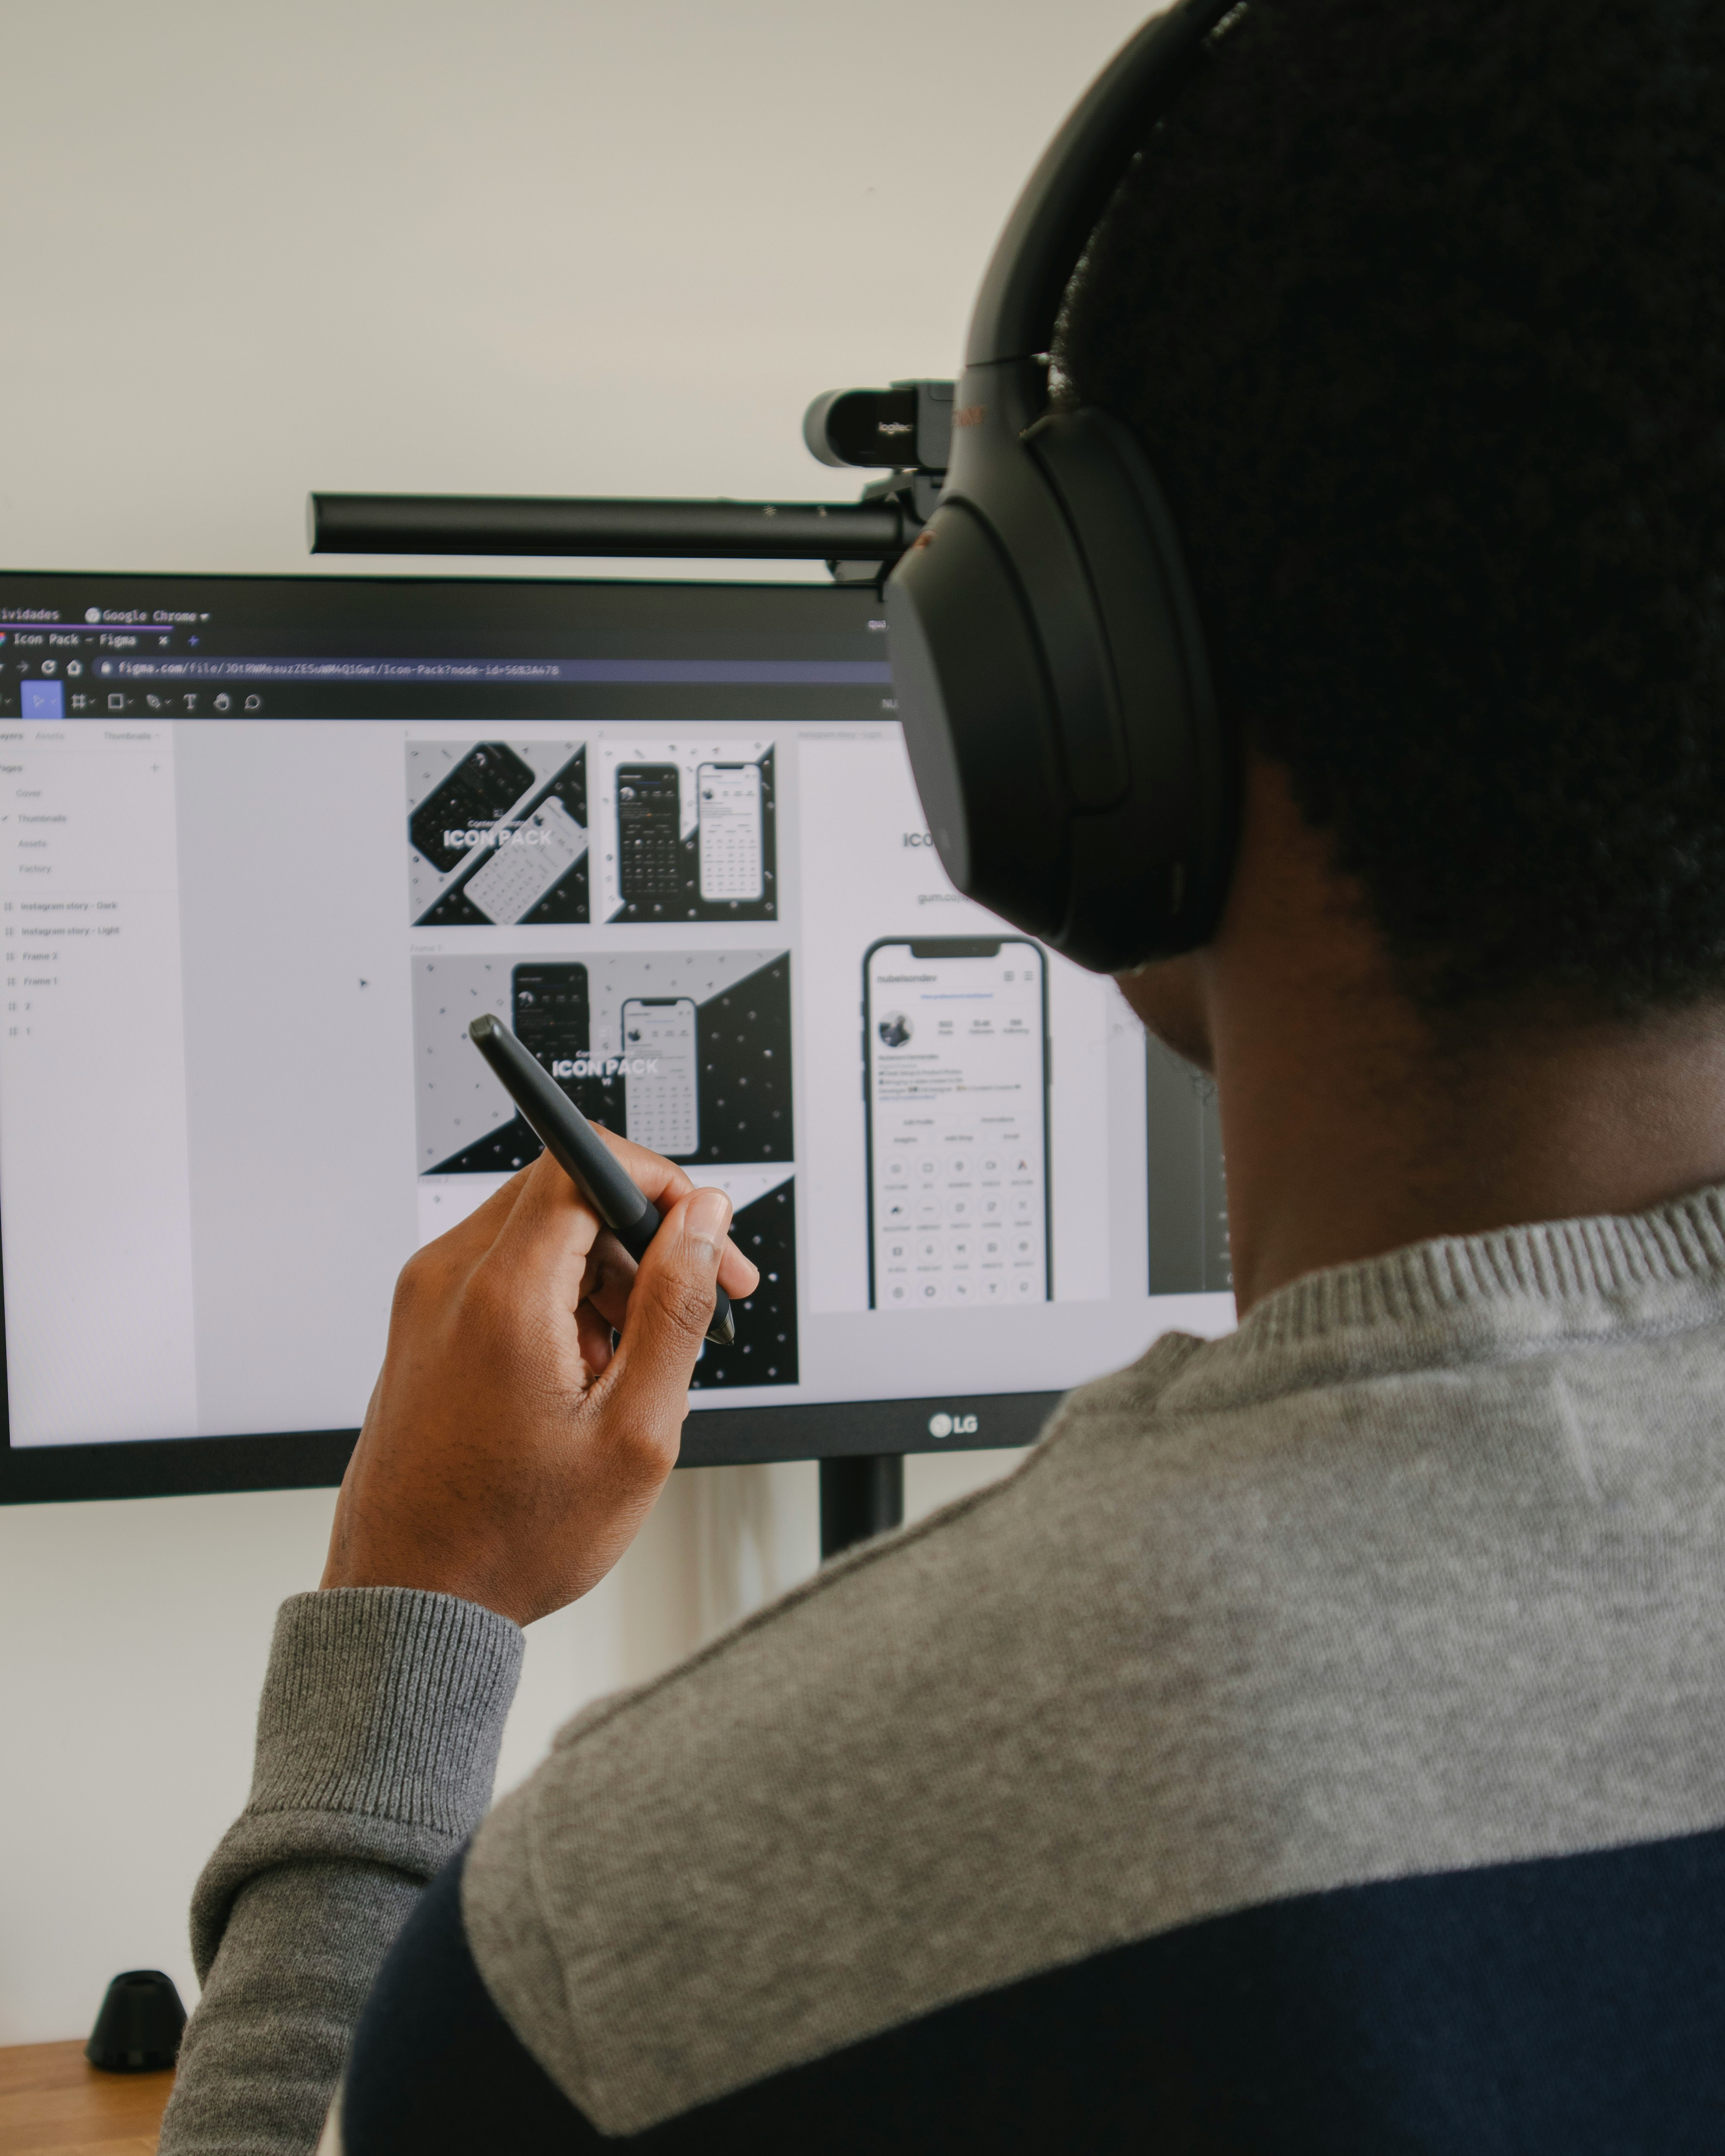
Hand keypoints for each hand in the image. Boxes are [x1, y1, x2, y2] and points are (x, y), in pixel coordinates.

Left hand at [321, 1135, 759, 1625]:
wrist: (412, 1600)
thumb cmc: (512, 1537)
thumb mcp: (634, 1430)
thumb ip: (675, 1307)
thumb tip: (701, 1218)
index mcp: (500, 1294)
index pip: (584, 1162)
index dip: (661, 1184)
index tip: (706, 1234)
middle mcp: (447, 1280)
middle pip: (566, 1193)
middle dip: (644, 1236)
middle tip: (698, 1302)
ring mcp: (425, 1300)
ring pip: (540, 1233)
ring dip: (606, 1276)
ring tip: (634, 1366)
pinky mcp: (421, 1325)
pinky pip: (506, 1272)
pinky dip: (561, 1300)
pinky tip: (586, 1374)